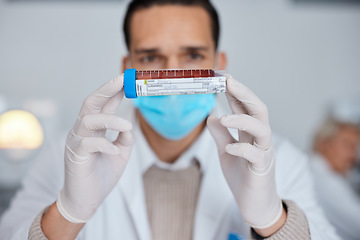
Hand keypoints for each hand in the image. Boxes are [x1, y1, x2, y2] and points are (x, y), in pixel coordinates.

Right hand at [57, 75, 133, 222]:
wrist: (87, 200)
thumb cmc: (102, 175)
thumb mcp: (121, 154)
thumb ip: (125, 139)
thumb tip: (130, 127)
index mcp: (94, 129)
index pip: (103, 105)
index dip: (114, 91)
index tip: (127, 79)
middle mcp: (83, 131)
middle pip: (90, 103)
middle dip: (106, 89)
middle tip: (122, 80)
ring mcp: (76, 142)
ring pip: (88, 119)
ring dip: (110, 120)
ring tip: (127, 127)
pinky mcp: (74, 155)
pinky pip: (88, 143)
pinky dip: (104, 145)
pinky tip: (115, 151)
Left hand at [207, 75, 282, 228]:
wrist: (255, 205)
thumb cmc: (243, 177)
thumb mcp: (226, 152)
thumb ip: (221, 135)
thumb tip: (211, 116)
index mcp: (251, 133)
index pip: (245, 107)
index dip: (235, 91)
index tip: (223, 77)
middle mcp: (261, 140)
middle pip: (259, 110)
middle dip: (244, 94)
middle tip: (229, 81)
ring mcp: (264, 154)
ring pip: (262, 129)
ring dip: (243, 120)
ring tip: (225, 118)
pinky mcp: (262, 170)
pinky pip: (256, 156)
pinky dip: (242, 149)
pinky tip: (229, 148)